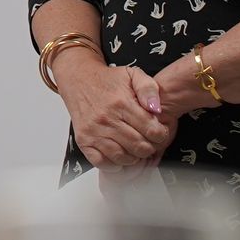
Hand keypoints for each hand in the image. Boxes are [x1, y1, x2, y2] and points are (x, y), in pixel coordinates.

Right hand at [57, 56, 171, 169]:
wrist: (79, 80)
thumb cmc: (108, 80)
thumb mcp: (133, 75)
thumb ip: (149, 89)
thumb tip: (156, 109)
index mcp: (122, 103)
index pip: (151, 131)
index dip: (161, 135)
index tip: (159, 132)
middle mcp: (107, 119)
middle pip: (139, 147)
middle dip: (150, 147)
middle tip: (148, 141)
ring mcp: (94, 132)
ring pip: (122, 157)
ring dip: (134, 157)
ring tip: (135, 148)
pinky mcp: (83, 141)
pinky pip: (102, 163)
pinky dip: (114, 164)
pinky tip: (120, 155)